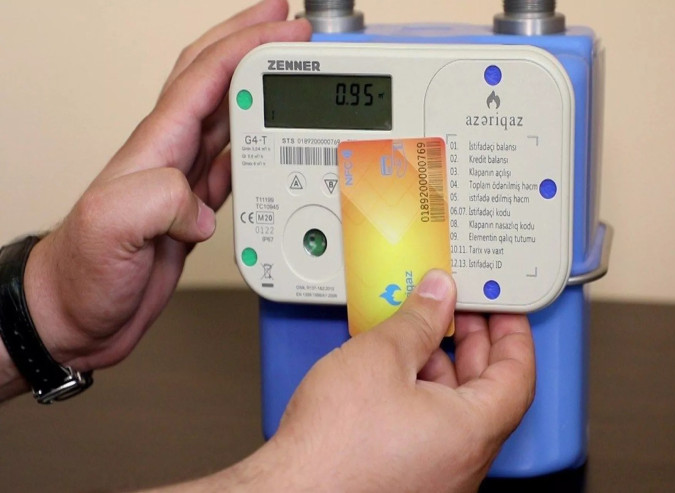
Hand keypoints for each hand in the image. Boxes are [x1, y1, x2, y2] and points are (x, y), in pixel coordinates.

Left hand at [18, 0, 310, 372]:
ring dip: (263, 88)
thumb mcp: (112, 225)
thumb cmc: (83, 271)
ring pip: (231, 118)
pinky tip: (277, 145)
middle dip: (252, 43)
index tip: (284, 29)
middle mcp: (172, 154)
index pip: (206, 77)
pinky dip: (263, 144)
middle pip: (217, 81)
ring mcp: (183, 180)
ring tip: (291, 70)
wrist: (78, 313)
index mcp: (156, 145)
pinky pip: (236, 163)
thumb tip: (203, 204)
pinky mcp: (193, 209)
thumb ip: (160, 199)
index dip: (247, 45)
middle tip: (288, 25)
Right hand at [238, 270, 535, 492]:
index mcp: (472, 431)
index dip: (513, 332)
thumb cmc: (333, 447)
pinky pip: (431, 428)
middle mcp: (464, 460)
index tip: (503, 308)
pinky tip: (395, 372)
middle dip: (473, 343)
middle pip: (487, 390)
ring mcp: (438, 474)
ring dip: (443, 367)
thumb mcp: (381, 357)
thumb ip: (418, 320)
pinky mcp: (410, 479)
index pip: (518, 373)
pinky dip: (422, 394)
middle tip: (458, 310)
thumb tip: (438, 296)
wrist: (291, 491)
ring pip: (456, 410)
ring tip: (417, 334)